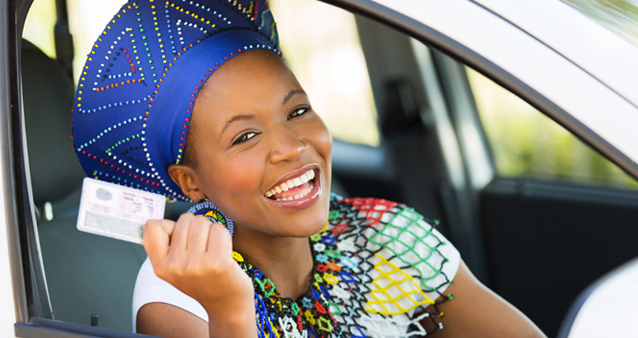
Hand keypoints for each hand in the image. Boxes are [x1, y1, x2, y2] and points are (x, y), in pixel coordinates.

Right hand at [143, 213, 256, 336]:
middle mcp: (176, 266)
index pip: (152, 227)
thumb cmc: (204, 282)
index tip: (180, 236)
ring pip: (202, 222)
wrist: (227, 305)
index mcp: (161, 266)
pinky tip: (224, 251)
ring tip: (213, 248)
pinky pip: (219, 229)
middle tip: (203, 246)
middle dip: (196, 227)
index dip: (169, 225)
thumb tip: (159, 221)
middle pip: (184, 219)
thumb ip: (167, 247)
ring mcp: (196, 264)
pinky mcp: (217, 261)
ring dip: (211, 230)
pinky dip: (224, 236)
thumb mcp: (176, 270)